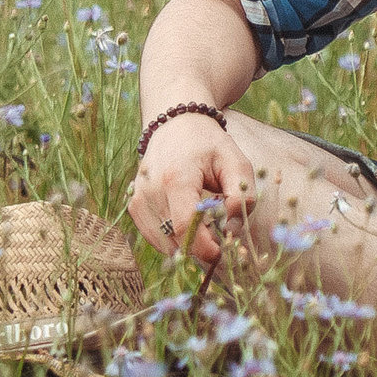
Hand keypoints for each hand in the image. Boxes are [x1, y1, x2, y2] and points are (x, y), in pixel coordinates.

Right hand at [126, 111, 256, 264]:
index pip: (186, 227)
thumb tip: (232, 230)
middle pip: (174, 239)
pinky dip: (173, 238)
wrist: (176, 125)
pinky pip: (155, 237)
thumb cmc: (209, 144)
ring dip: (186, 242)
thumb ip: (241, 196)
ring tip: (203, 220)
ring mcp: (139, 198)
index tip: (222, 252)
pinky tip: (187, 219)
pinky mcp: (135, 206)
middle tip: (219, 235)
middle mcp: (151, 190)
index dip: (204, 248)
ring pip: (164, 243)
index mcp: (176, 177)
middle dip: (199, 246)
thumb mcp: (236, 162)